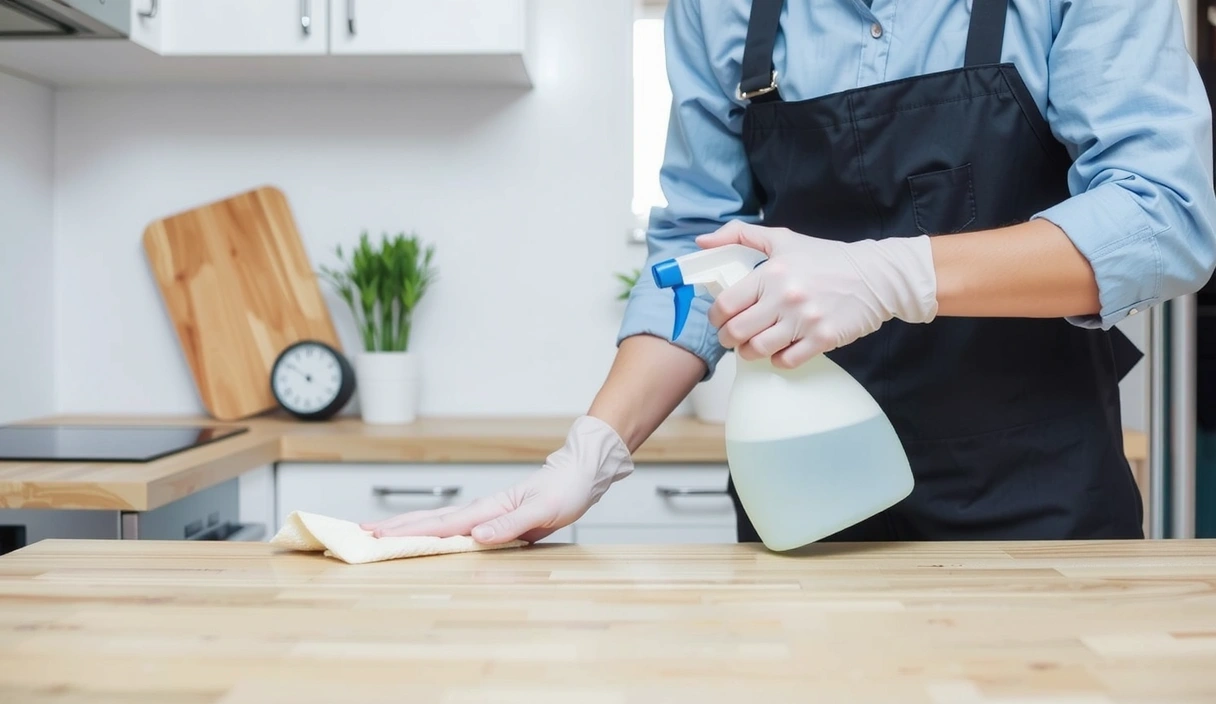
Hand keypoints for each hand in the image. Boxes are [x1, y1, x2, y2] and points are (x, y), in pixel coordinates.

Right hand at [359, 415, 632, 543]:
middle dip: (396, 527)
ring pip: (438, 522)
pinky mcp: (493, 520)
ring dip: (408, 527)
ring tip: (380, 532)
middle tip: (362, 533)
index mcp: (489, 508)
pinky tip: (424, 537)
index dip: (410, 532)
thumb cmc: (565, 490)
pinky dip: (434, 532)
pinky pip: (456, 528)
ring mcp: (486, 513)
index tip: (380, 537)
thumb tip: (476, 536)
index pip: (442, 524)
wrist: (581, 474)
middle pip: (430, 520)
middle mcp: (482, 510)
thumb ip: (510, 524)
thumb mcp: (543, 510)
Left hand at [696, 221, 937, 368]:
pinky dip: (777, 360)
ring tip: (752, 345)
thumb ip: (739, 236)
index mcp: (772, 273)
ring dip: (748, 352)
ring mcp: (805, 321)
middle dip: (728, 338)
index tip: (720, 318)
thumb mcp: (783, 238)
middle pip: (737, 332)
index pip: (726, 304)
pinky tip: (779, 350)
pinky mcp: (823, 339)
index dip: (715, 317)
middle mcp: (786, 297)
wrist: (876, 277)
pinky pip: (786, 361)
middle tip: (732, 336)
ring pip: (758, 350)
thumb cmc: (827, 258)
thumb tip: (702, 243)